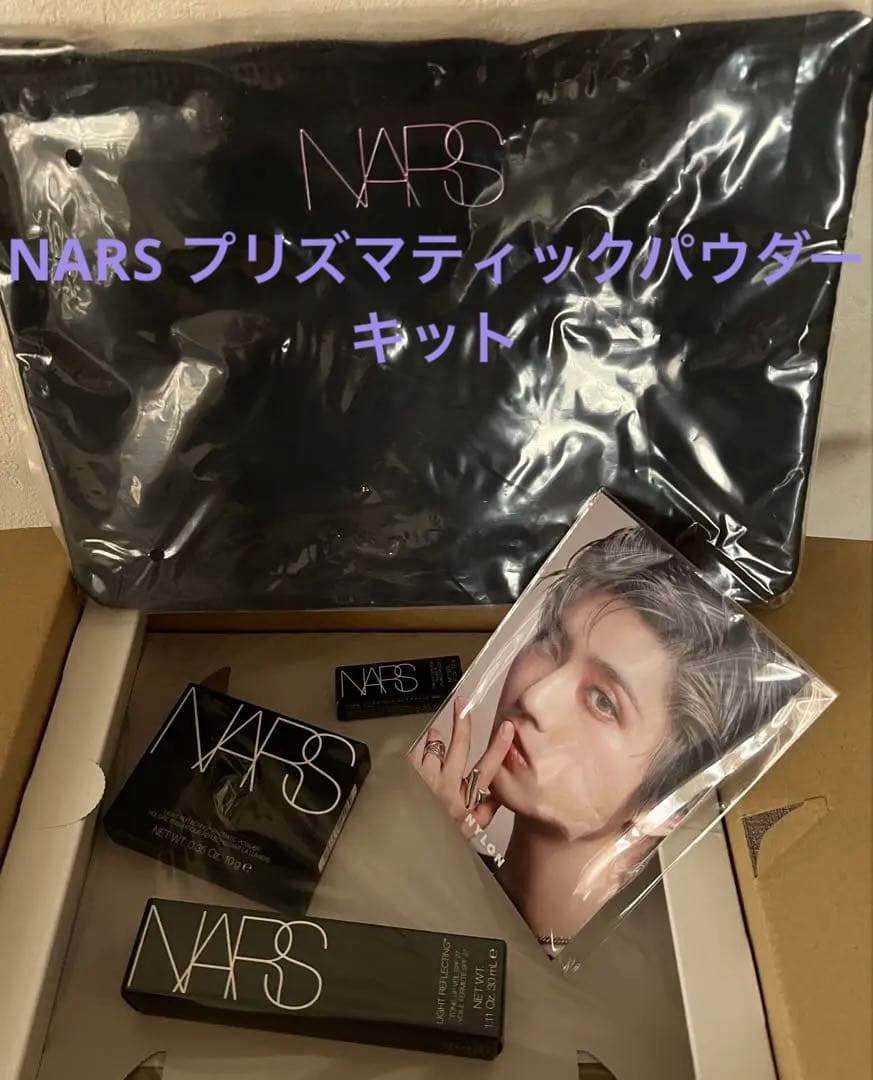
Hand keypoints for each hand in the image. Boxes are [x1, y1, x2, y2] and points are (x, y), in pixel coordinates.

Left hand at [412, 697, 514, 838]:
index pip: (487, 769)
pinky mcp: (403, 775)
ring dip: (435, 739)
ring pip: (433, 744)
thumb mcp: (466, 833)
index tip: (507, 727)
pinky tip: (419, 754)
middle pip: (459, 745)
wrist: (400, 847)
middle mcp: (444, 787)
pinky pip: (413, 750)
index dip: (498, 746)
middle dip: (462, 722)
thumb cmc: (434, 839)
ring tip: (435, 740)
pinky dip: (418, 748)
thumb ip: (485, 813)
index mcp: (463, 801)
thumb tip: (499, 795)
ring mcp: (422, 779)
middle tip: (462, 705)